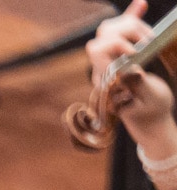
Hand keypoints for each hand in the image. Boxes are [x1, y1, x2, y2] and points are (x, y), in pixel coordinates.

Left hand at [93, 4, 175, 146]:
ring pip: (110, 31)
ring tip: (150, 36)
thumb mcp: (148, 100)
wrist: (149, 118)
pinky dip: (132, 17)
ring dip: (131, 25)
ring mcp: (112, 60)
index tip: (138, 52)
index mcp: (106, 80)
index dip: (117, 45)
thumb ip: (137, 85)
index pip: (99, 53)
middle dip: (125, 33)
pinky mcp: (124, 54)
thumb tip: (130, 70)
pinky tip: (141, 5)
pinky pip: (124, 32)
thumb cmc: (151, 112)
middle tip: (147, 43)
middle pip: (103, 37)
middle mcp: (104, 68)